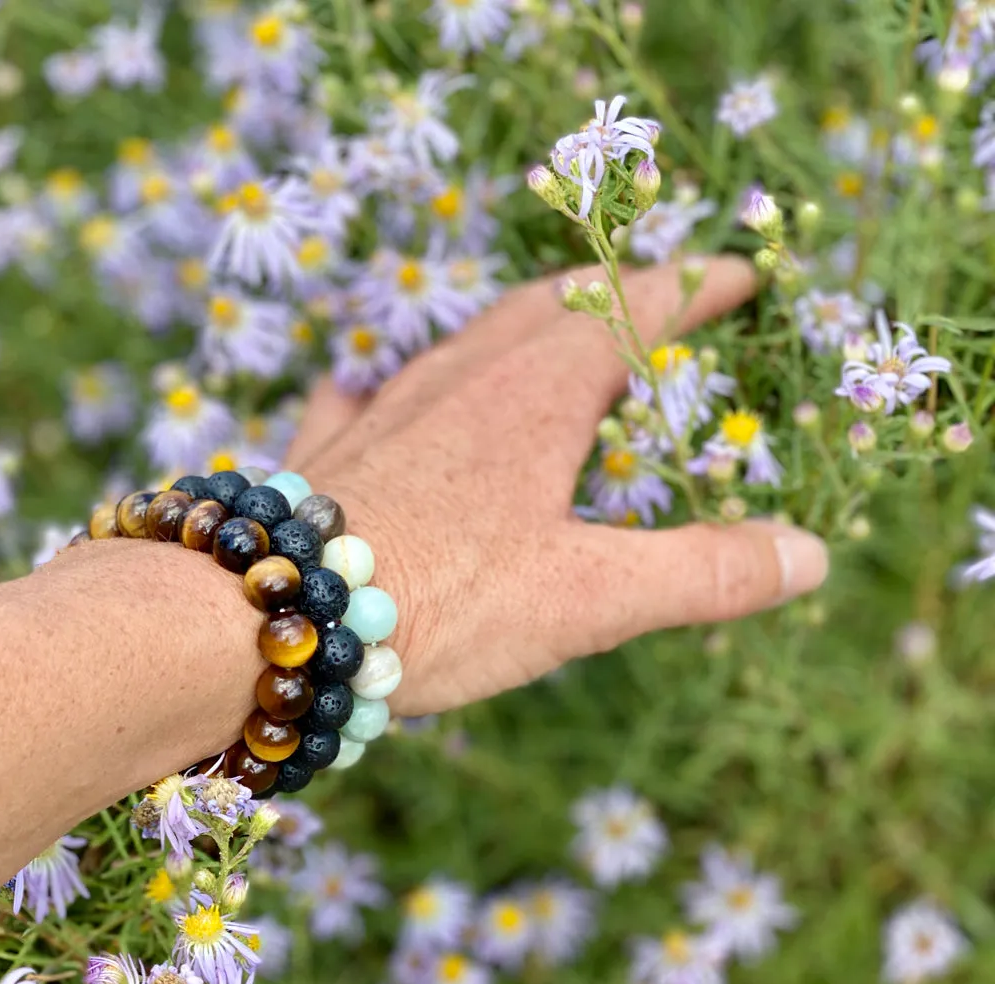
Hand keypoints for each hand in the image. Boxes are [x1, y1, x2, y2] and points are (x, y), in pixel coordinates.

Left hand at [285, 257, 828, 715]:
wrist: (268, 617)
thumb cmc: (439, 599)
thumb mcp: (589, 598)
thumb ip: (702, 573)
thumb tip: (807, 556)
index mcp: (536, 395)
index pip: (634, 311)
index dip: (693, 288)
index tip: (740, 274)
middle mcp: (459, 381)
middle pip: (546, 305)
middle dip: (608, 290)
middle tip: (648, 293)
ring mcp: (385, 409)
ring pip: (461, 339)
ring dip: (512, 325)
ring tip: (538, 333)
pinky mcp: (325, 451)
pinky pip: (363, 392)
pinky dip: (392, 381)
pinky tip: (371, 388)